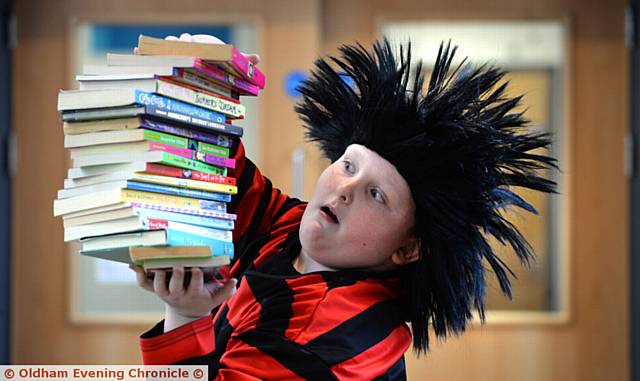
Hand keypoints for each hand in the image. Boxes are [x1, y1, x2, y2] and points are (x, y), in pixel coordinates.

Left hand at [130, 264, 236, 330]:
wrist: (186, 313)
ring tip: (158, 265)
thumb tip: (235, 281)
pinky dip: (139, 275)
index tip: (198, 269)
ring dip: (157, 277)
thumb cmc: (203, 299)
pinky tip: (135, 264)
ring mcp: (165, 293)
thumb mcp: (216, 299)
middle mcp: (178, 294)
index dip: (197, 278)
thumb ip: (226, 291)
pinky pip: (144, 285)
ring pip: (158, 287)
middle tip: (179, 265)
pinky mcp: (156, 290)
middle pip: (175, 287)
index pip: (196, 286)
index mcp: (193, 294)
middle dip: (177, 276)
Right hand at [133, 32, 259, 64]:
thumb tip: (257, 58)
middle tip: (173, 51)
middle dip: (174, 46)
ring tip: (149, 52)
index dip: (190, 42)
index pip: (193, 41)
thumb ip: (242, 59)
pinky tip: (135, 52)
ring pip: (164, 47)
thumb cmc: (218, 62)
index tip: (189, 44)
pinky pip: (153, 54)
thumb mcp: (229, 62)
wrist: (206, 65)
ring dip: (157, 49)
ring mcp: (175, 51)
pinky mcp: (165, 59)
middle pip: (176, 43)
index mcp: (199, 45)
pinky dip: (143, 52)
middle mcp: (185, 46)